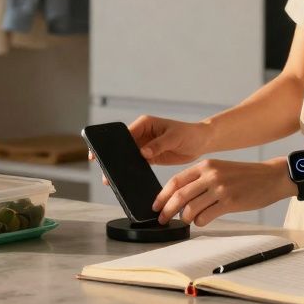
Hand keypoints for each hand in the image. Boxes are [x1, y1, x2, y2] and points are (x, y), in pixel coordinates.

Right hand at [86, 115, 214, 185]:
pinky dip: (131, 171)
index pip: (124, 133)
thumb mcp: (174, 137)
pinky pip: (136, 164)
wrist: (200, 142)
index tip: (102, 152)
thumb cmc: (189, 133)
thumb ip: (158, 144)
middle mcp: (142, 134)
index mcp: (144, 124)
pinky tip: (126, 179)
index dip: (111, 143)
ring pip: (127, 156)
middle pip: (122, 146)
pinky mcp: (149, 157)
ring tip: (111, 179)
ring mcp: (144, 146)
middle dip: (113, 157)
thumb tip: (143, 152)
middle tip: (104, 169)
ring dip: (120, 166)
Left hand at [153, 158, 293, 226]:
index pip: (175, 181)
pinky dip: (200, 222)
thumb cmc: (245, 176)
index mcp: (206, 165)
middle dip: (167, 211)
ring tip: (188, 220)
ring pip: (190, 209)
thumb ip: (201, 179)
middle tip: (162, 219)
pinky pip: (205, 217)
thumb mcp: (220, 169)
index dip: (162, 196)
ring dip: (185, 218)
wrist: (271, 177)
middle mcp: (210, 175)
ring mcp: (220, 188)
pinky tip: (203, 220)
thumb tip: (180, 197)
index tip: (156, 206)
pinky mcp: (230, 202)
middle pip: (179, 196)